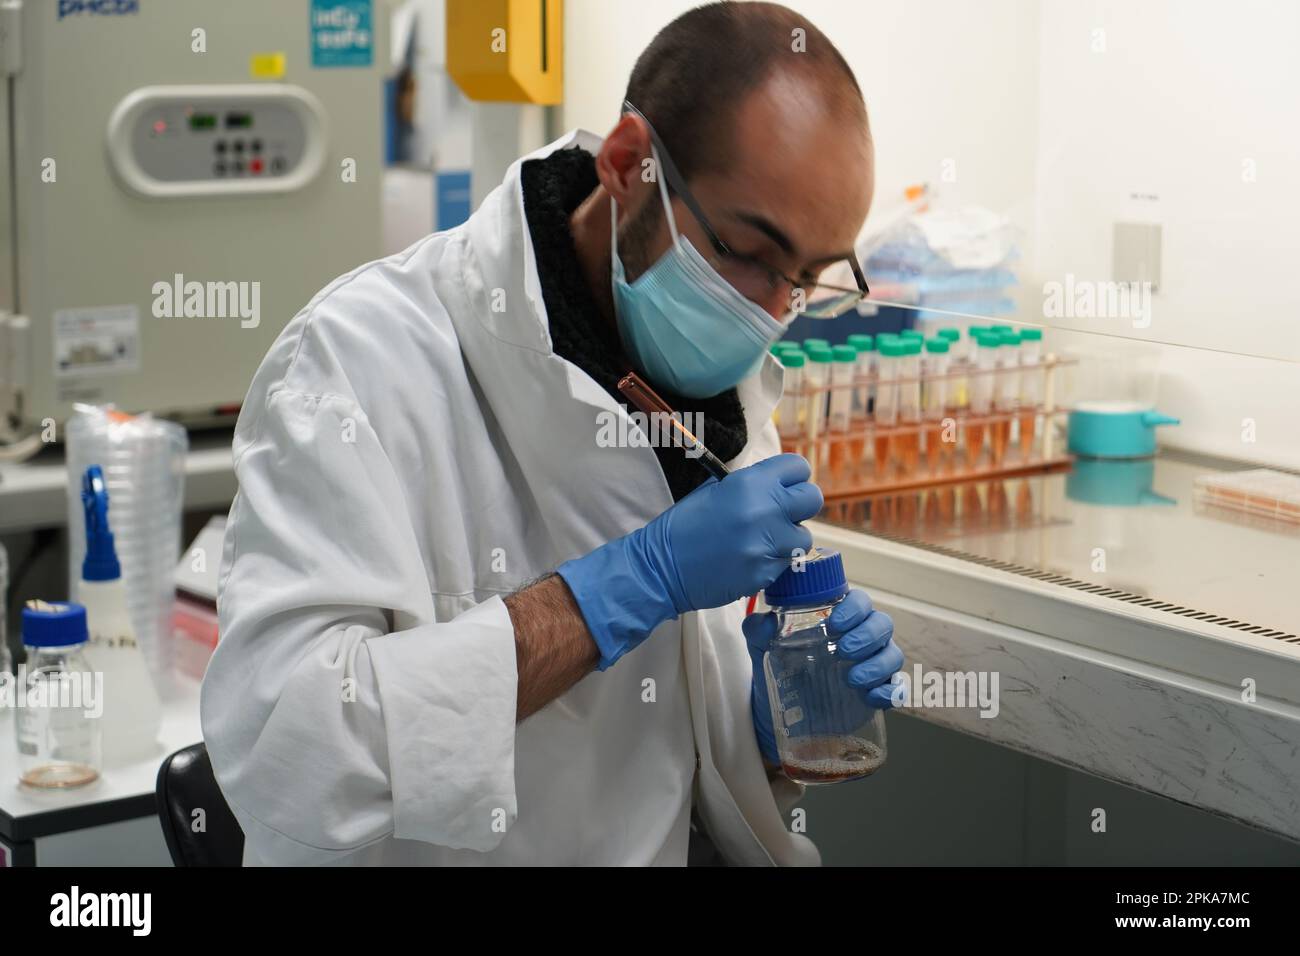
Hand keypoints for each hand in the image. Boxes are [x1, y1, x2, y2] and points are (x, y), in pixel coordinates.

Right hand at [558, 454, 821, 669]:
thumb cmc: (685, 524)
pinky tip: (751, 558)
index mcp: (750, 483)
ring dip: (788, 537)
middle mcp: (765, 510)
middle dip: (799, 505)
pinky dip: (774, 561)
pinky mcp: (767, 573)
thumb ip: (751, 484)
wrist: (662, 567)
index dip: (791, 477)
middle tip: (780, 513)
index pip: (798, 467)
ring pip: (804, 536)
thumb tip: (777, 483)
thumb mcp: (715, 490)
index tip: (783, 486)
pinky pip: (787, 562)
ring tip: (763, 540)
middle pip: (812, 498)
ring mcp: (768, 545)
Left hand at [744, 589, 902, 763]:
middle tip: (844, 649)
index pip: (859, 602)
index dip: (854, 608)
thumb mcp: (764, 648)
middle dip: (867, 635)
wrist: (784, 713)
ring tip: (851, 679)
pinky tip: (870, 698)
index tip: (834, 623)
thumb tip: (762, 622)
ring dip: (877, 665)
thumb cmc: (782, 669)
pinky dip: (889, 692)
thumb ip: (759, 631)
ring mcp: (873, 665)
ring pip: (893, 655)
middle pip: (882, 624)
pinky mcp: (877, 693)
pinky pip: (896, 689)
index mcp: (840, 619)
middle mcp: (862, 638)